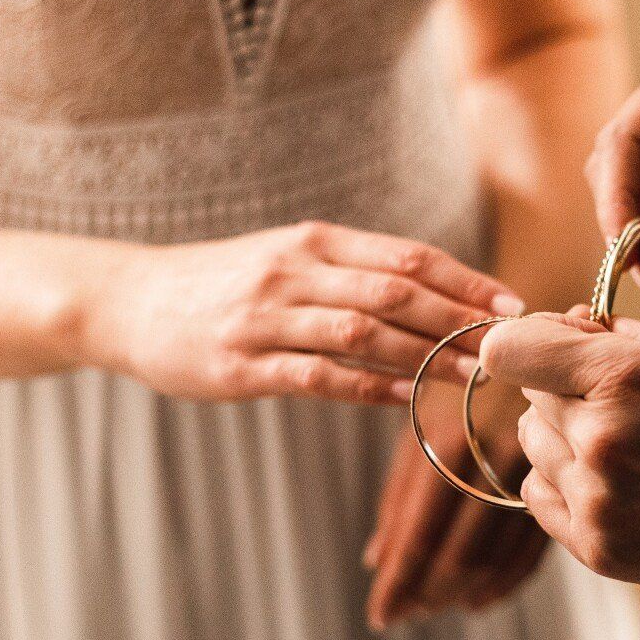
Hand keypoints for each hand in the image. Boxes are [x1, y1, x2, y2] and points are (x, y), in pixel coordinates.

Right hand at [86, 221, 523, 405]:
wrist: (130, 301)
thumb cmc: (223, 283)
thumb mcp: (288, 259)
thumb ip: (353, 274)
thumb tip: (435, 297)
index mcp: (312, 242)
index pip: (405, 257)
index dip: (463, 282)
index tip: (509, 304)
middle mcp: (292, 273)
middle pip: (393, 292)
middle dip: (456, 318)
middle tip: (504, 344)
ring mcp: (264, 319)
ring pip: (360, 333)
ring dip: (422, 355)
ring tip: (468, 375)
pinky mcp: (241, 367)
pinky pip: (316, 377)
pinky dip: (366, 386)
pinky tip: (403, 397)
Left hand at [363, 392, 550, 629]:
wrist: (540, 331)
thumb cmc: (467, 370)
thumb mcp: (425, 414)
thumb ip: (400, 488)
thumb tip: (375, 560)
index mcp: (447, 440)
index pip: (417, 532)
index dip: (398, 581)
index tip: (381, 617)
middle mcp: (491, 459)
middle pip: (457, 552)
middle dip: (428, 592)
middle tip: (409, 617)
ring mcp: (533, 471)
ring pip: (496, 554)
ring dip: (463, 590)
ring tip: (439, 610)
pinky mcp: (564, 481)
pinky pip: (535, 547)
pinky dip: (507, 580)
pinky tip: (484, 599)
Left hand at [479, 313, 639, 619]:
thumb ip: (627, 339)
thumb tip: (570, 323)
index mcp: (627, 376)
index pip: (508, 348)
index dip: (529, 343)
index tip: (554, 349)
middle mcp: (600, 435)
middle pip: (527, 395)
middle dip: (560, 388)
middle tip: (617, 401)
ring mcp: (596, 498)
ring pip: (531, 446)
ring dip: (562, 437)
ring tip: (626, 446)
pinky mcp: (598, 548)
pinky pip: (540, 498)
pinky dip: (563, 485)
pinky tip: (614, 483)